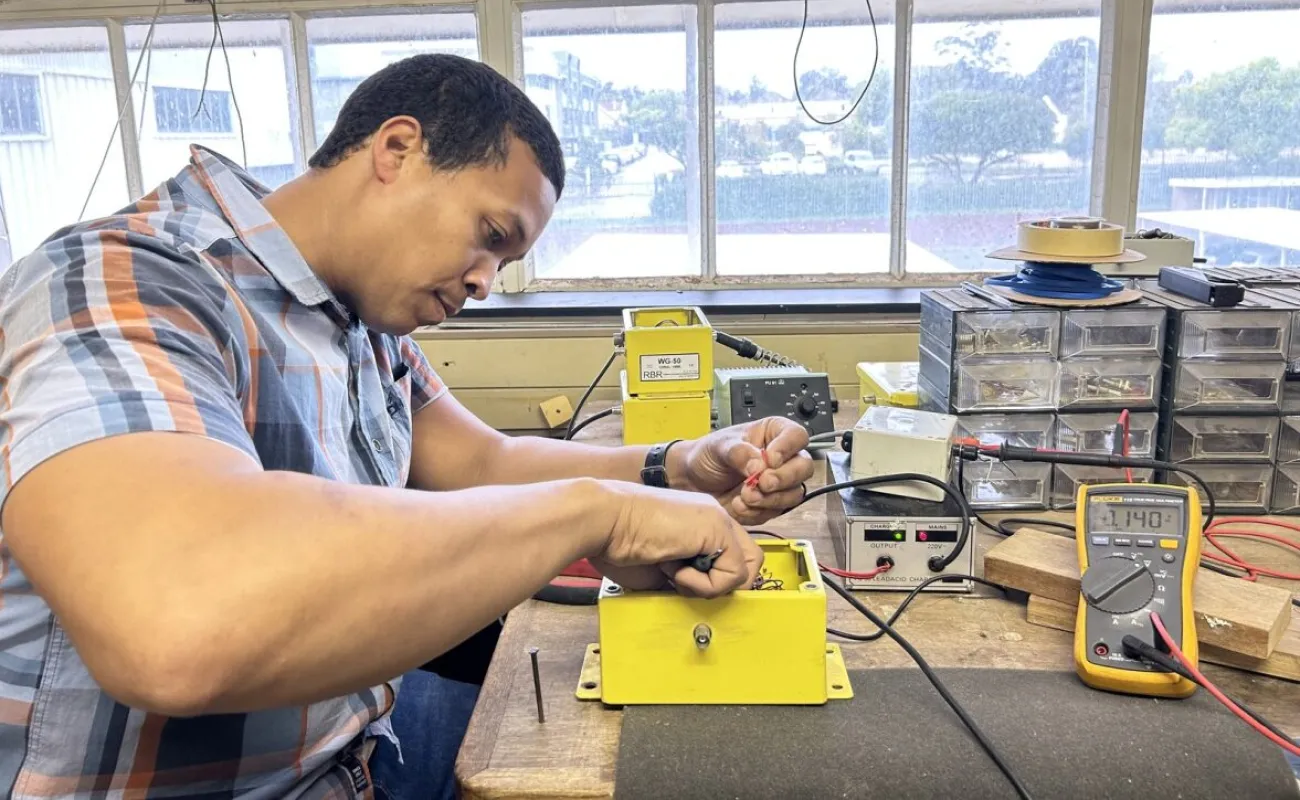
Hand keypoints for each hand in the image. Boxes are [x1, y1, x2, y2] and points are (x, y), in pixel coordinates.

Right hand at [589, 482, 762, 597]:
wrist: (603, 520)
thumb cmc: (618, 542)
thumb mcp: (660, 568)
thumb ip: (686, 579)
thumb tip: (700, 600)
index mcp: (700, 522)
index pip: (734, 555)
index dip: (720, 580)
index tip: (689, 588)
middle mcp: (714, 517)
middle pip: (753, 561)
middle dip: (726, 585)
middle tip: (688, 585)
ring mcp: (718, 520)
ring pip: (746, 571)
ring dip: (711, 585)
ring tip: (676, 574)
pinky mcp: (717, 529)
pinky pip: (732, 575)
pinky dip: (703, 584)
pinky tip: (674, 569)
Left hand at [672, 417, 815, 524]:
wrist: (693, 481)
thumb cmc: (708, 455)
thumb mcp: (719, 446)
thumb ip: (739, 452)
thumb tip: (760, 464)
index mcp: (774, 434)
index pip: (797, 436)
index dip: (787, 449)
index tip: (769, 459)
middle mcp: (782, 458)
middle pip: (803, 468)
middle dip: (783, 479)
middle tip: (762, 483)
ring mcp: (779, 483)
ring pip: (794, 494)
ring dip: (770, 499)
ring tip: (744, 496)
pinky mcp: (771, 505)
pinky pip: (777, 512)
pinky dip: (758, 512)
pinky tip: (739, 506)